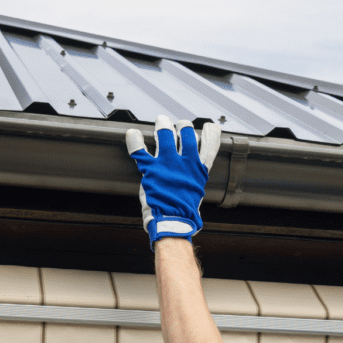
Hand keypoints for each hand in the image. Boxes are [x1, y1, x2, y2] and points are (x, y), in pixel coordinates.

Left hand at [126, 115, 220, 248]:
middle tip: (179, 125)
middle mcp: (185, 163)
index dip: (210, 134)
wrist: (174, 221)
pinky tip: (132, 134)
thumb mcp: (196, 192)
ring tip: (162, 120)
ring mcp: (168, 164)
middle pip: (187, 134)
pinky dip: (135, 141)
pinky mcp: (151, 170)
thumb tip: (194, 173)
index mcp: (198, 170)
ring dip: (163, 126)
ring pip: (166, 135)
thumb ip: (194, 178)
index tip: (210, 127)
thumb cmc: (185, 212)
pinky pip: (140, 151)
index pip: (209, 145)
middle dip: (183, 126)